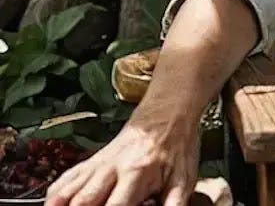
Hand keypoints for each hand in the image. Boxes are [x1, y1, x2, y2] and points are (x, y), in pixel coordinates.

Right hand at [44, 108, 198, 205]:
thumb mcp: (184, 178)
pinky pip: (65, 180)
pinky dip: (56, 195)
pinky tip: (54, 204)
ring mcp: (98, 165)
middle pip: (84, 201)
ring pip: (69, 191)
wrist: (168, 114)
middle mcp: (112, 169)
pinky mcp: (91, 162)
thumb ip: (175, 204)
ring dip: (62, 205)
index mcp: (137, 174)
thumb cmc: (177, 146)